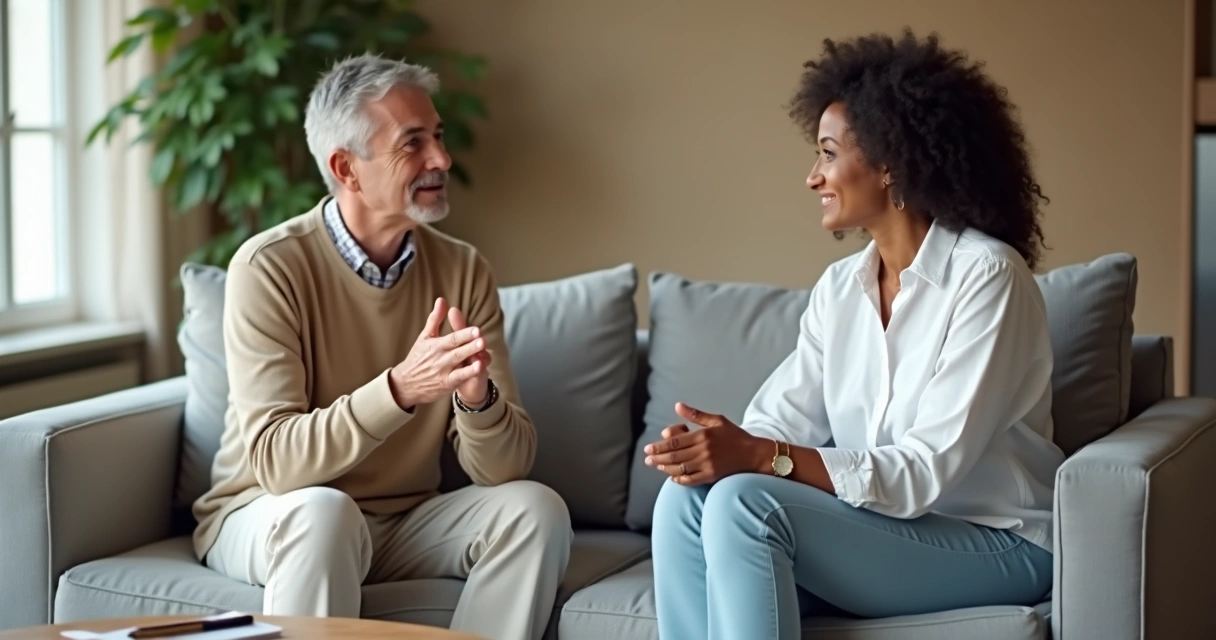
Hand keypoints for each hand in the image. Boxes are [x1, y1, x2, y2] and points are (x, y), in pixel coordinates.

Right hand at [390, 298, 489, 409]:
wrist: (406, 384)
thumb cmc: (418, 358)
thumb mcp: (424, 337)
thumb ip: (435, 319)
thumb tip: (442, 299)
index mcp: (436, 345)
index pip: (453, 338)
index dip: (465, 333)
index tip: (476, 329)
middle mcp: (440, 358)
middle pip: (457, 349)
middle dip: (470, 344)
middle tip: (481, 337)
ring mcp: (443, 371)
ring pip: (459, 362)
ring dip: (471, 356)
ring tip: (482, 349)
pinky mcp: (447, 383)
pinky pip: (459, 377)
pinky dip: (469, 373)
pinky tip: (479, 368)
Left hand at [643, 402, 768, 484]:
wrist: (753, 453)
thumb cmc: (734, 435)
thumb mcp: (716, 421)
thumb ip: (696, 415)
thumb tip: (677, 405)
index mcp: (703, 435)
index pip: (675, 442)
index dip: (659, 446)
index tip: (648, 448)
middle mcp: (704, 450)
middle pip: (675, 456)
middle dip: (658, 458)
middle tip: (647, 459)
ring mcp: (708, 464)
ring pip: (680, 468)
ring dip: (666, 468)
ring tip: (657, 466)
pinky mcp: (712, 476)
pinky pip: (691, 479)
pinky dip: (680, 479)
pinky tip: (672, 477)